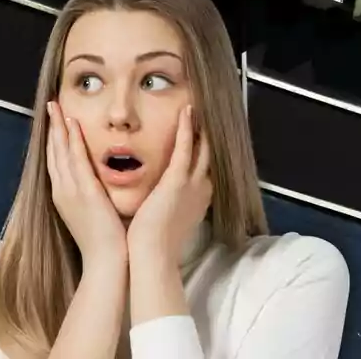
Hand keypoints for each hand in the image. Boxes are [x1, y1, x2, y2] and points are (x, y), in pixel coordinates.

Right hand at [46, 101, 127, 270]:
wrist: (106, 261)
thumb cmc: (106, 239)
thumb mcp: (94, 211)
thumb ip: (93, 193)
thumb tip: (98, 181)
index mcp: (65, 195)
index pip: (57, 161)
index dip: (55, 139)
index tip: (55, 119)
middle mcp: (63, 191)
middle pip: (54, 152)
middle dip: (52, 128)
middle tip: (51, 105)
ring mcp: (71, 191)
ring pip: (61, 152)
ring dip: (58, 128)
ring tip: (56, 107)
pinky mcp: (84, 193)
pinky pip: (76, 162)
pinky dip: (72, 142)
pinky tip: (72, 126)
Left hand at [126, 105, 211, 266]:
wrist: (151, 256)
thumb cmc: (153, 244)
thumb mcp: (167, 218)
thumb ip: (169, 204)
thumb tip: (161, 198)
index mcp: (198, 197)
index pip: (203, 166)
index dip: (205, 148)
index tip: (203, 134)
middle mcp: (201, 187)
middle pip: (209, 153)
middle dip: (208, 134)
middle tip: (207, 113)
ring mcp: (193, 183)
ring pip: (201, 146)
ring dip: (199, 125)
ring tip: (197, 105)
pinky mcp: (178, 180)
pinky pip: (186, 147)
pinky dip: (187, 128)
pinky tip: (186, 111)